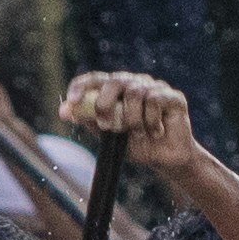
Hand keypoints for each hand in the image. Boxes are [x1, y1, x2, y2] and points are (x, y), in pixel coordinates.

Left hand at [59, 70, 202, 177]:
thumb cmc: (136, 145)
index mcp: (116, 90)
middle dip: (105, 104)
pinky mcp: (173, 96)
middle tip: (106, 126)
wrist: (165, 160)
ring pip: (136, 93)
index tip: (71, 102)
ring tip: (138, 134)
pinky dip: (152, 121)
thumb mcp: (108, 136)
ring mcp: (155, 87)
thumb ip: (89, 121)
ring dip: (133, 120)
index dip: (81, 86)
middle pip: (115, 80)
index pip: (95, 79)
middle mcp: (134, 83)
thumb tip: (64, 111)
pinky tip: (156, 132)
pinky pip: (156, 100)